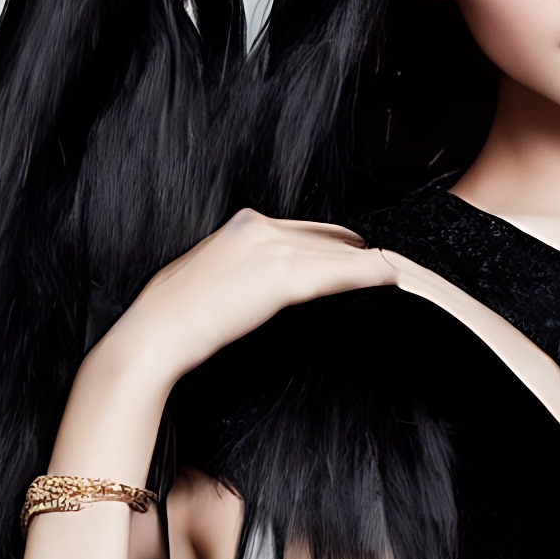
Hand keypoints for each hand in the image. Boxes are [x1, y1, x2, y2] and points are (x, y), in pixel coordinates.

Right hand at [58, 210, 399, 446]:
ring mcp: (272, 249)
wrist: (157, 332)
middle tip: (391, 267)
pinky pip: (338, 273)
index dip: (336, 244)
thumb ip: (239, 275)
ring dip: (372, 264)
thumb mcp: (209, 281)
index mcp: (242, 226)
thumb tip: (256, 291)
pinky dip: (370, 274)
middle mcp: (259, 227)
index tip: (359, 255)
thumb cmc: (173, 319)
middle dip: (359, 253)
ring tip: (403, 273)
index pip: (304, 230)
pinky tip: (393, 278)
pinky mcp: (282, 278)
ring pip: (338, 253)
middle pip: (327, 237)